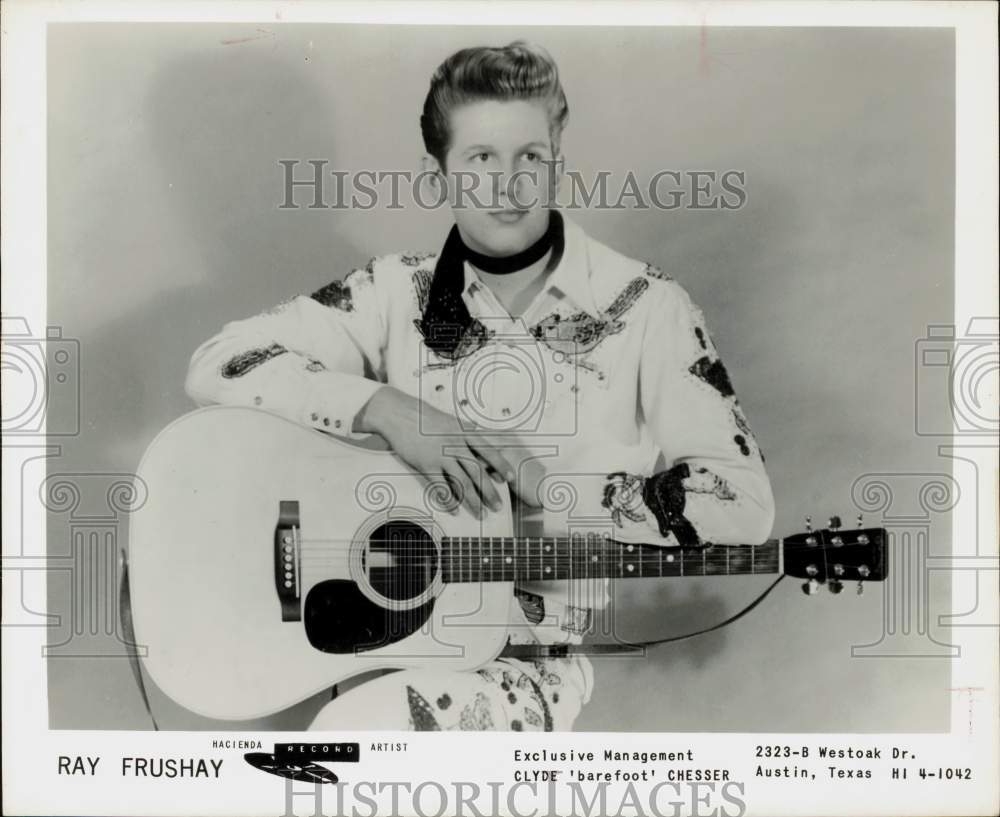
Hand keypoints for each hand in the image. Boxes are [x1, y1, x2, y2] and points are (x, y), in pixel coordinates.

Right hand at [355, 386, 537, 517]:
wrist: (400, 413)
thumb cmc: (424, 417)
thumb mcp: (450, 420)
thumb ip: (464, 430)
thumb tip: (478, 434)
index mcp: (464, 432)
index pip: (489, 451)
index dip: (502, 466)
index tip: (510, 478)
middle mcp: (456, 444)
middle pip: (478, 472)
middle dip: (490, 492)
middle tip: (498, 506)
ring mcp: (441, 455)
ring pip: (462, 482)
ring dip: (473, 501)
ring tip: (480, 514)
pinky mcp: (426, 464)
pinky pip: (440, 486)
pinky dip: (448, 500)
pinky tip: (454, 510)